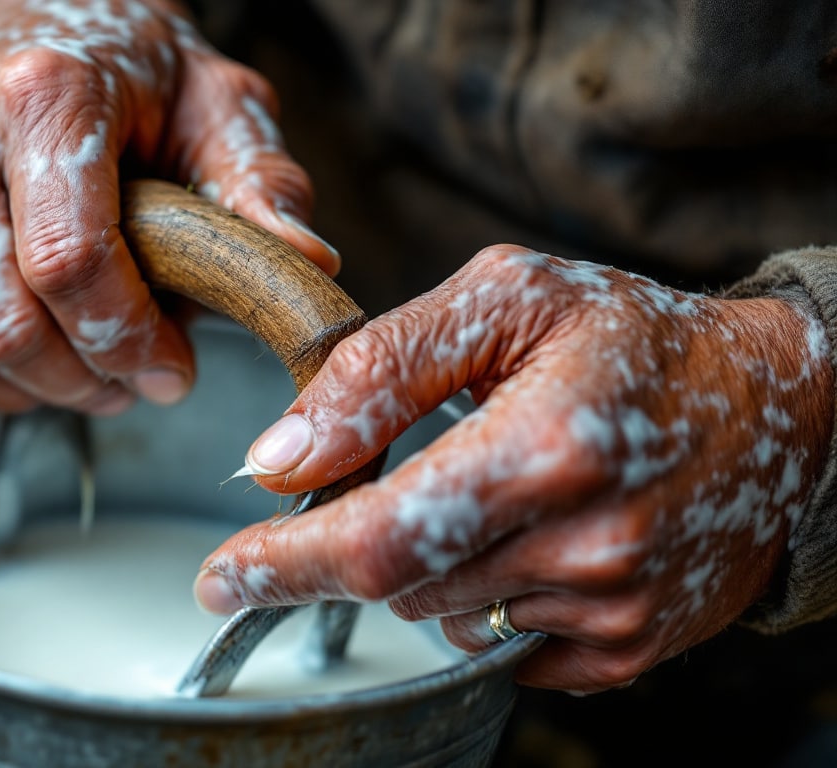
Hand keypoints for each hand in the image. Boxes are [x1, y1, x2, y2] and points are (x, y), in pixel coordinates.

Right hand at [0, 0, 338, 412]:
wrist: (10, 27)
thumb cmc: (121, 74)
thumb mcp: (212, 102)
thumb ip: (258, 181)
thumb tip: (307, 261)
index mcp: (40, 96)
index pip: (69, 262)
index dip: (127, 341)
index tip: (173, 371)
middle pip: (5, 323)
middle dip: (85, 381)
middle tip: (136, 383)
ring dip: (32, 389)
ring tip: (88, 370)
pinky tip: (28, 348)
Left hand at [193, 244, 833, 692]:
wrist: (778, 407)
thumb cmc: (633, 337)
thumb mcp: (505, 299)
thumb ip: (379, 370)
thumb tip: (277, 458)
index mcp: (545, 450)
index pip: (374, 541)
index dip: (280, 566)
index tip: (218, 579)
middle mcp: (585, 547)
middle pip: (398, 584)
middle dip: (361, 537)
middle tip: (399, 472)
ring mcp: (612, 610)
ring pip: (442, 618)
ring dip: (429, 564)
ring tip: (492, 489)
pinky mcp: (629, 650)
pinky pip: (501, 648)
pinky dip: (482, 598)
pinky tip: (527, 537)